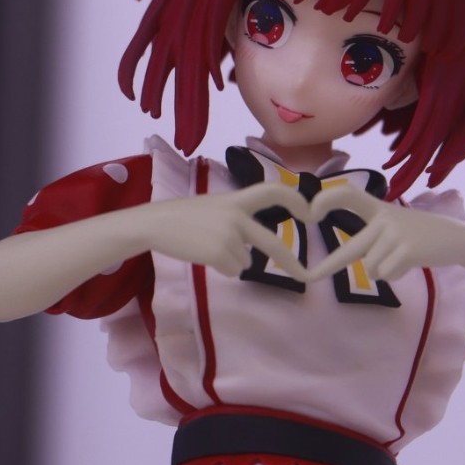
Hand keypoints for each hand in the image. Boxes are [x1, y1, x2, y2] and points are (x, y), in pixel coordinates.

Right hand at [145, 185, 310, 280]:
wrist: (155, 224)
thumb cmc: (183, 217)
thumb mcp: (214, 207)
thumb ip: (237, 216)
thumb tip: (255, 242)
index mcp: (236, 199)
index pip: (272, 191)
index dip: (295, 200)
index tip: (310, 212)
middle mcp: (236, 215)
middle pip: (271, 241)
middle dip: (290, 260)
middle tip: (305, 273)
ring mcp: (228, 235)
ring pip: (246, 261)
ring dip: (231, 259)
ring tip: (206, 246)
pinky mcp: (219, 253)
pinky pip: (232, 270)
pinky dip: (220, 267)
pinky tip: (202, 254)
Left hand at [305, 186, 464, 284]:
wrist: (456, 238)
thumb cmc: (418, 234)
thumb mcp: (393, 223)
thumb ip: (370, 233)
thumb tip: (345, 255)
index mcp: (378, 208)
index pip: (347, 194)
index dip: (327, 200)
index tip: (310, 213)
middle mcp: (384, 218)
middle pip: (351, 248)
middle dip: (327, 266)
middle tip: (307, 276)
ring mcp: (396, 234)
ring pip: (371, 267)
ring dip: (383, 270)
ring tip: (400, 258)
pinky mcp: (408, 250)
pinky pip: (387, 274)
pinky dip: (396, 275)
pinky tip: (409, 263)